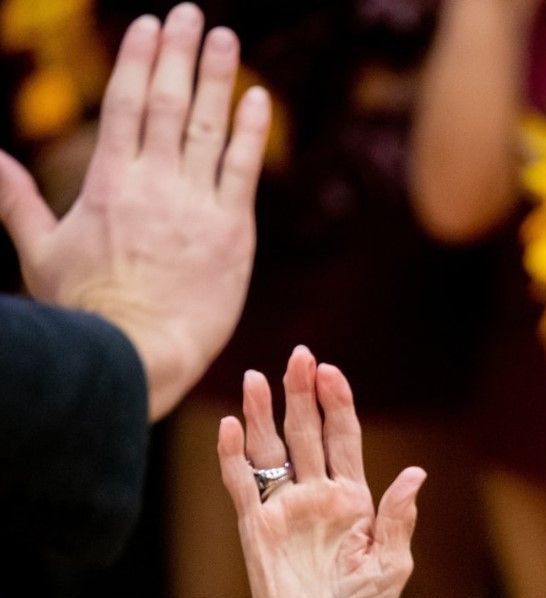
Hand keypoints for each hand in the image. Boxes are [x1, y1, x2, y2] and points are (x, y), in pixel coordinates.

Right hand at [0, 5, 269, 421]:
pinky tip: (257, 98)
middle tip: (189, 13)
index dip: (136, 59)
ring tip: (224, 37)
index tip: (146, 25)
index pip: (123, 104)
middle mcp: (153, 183)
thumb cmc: (88, 311)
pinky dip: (251, 131)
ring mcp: (196, 205)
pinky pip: (244, 169)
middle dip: (177, 53)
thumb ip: (17, 201)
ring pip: (208, 127)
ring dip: (216, 77)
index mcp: (107, 182)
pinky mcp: (233, 232)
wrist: (139, 353)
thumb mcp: (40, 250)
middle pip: (167, 103)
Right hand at [217, 347, 426, 597]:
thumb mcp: (391, 566)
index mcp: (354, 500)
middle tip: (299, 355)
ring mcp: (284, 509)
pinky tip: (231, 426)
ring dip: (263, 413)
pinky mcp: (256, 528)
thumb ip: (397, 518)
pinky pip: (241, 484)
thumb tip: (415, 473)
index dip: (338, 404)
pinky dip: (234, 456)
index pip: (343, 440)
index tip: (331, 371)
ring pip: (271, 449)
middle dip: (302, 393)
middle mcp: (317, 496)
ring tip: (257, 377)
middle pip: (307, 432)